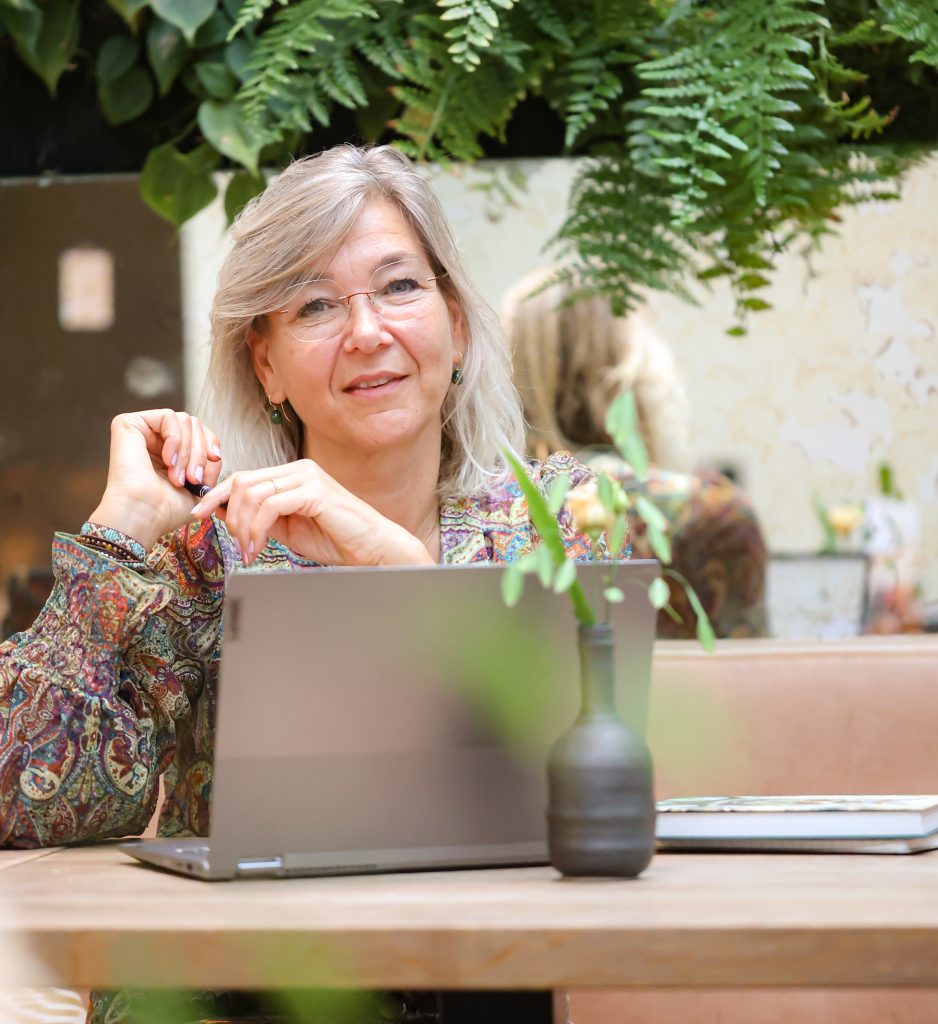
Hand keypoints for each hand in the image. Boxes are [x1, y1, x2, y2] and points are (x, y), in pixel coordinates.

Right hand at [89, 410, 223, 550]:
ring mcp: (142, 431)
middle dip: (199, 451)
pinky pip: (167, 416)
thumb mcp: (199, 488)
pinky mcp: (129, 424)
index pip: (197, 432)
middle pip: (193, 425)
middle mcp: (154, 440)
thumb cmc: (165, 510)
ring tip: (177, 475)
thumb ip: (209, 466)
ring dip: (188, 450)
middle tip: (193, 478)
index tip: (215, 458)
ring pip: (184, 420)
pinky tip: (168, 460)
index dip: (210, 442)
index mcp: (168, 453)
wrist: (143, 516)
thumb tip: (215, 453)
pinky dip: (175, 438)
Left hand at [190, 459, 433, 566]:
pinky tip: (259, 547)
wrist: (372, 549)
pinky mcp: (315, 492)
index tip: (197, 514)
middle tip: (236, 543)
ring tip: (250, 550)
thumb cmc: (336, 540)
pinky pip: (271, 505)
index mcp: (293, 475)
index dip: (217, 495)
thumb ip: (260, 518)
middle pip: (243, 482)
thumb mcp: (288, 529)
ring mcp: (308, 478)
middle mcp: (300, 470)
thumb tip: (222, 512)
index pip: (244, 477)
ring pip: (253, 493)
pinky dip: (257, 528)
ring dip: (243, 526)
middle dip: (229, 515)